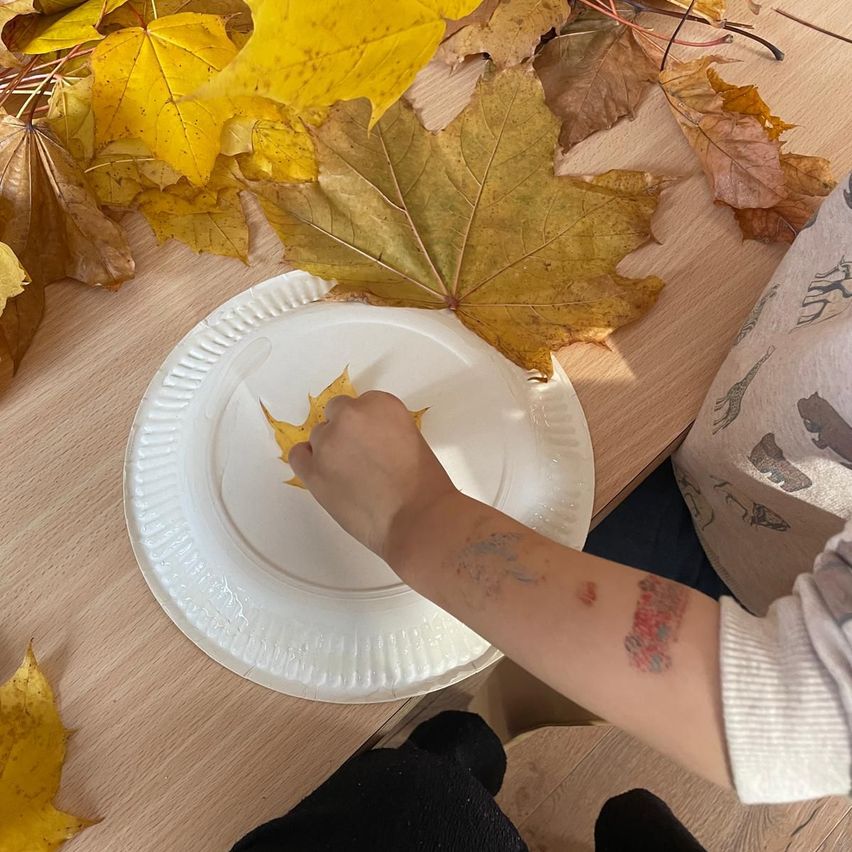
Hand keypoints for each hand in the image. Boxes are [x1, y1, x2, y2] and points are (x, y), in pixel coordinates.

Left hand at [289, 391, 457, 561]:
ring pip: (319, 436)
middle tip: (362, 458)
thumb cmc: (423, 484)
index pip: (361, 403)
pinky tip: (324, 473)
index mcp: (380, 403)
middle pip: (336, 415)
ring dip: (330, 450)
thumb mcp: (410, 437)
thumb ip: (383, 428)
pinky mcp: (313, 470)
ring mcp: (328, 442)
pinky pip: (299, 455)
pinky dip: (309, 461)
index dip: (366, 425)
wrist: (415, 517)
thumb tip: (364, 439)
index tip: (373, 441)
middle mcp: (350, 415)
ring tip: (350, 475)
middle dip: (347, 434)